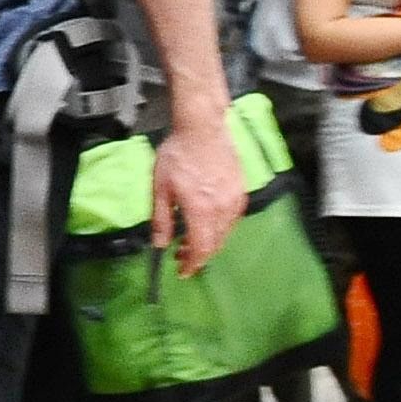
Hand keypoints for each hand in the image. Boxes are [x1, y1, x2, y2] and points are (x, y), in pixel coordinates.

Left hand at [153, 110, 245, 275]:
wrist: (203, 129)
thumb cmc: (177, 156)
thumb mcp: (160, 188)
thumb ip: (161, 219)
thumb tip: (159, 244)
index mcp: (201, 209)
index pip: (201, 248)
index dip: (192, 264)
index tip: (182, 271)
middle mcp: (223, 209)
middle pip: (214, 244)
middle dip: (198, 256)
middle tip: (181, 257)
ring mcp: (235, 201)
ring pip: (225, 234)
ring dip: (209, 243)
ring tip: (190, 241)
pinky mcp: (241, 193)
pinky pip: (232, 220)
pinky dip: (219, 229)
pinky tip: (206, 224)